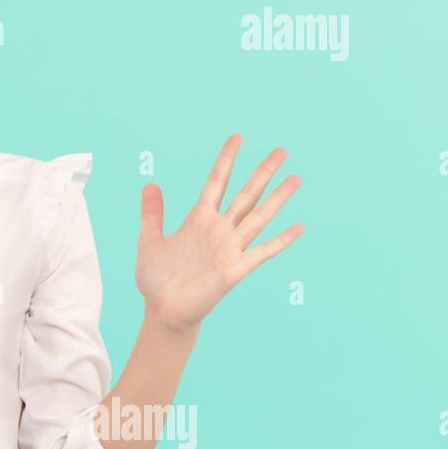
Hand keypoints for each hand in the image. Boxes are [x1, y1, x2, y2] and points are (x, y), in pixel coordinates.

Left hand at [135, 134, 302, 334]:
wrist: (163, 311)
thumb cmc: (157, 280)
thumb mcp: (149, 240)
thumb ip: (152, 214)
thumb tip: (149, 184)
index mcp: (198, 220)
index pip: (216, 183)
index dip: (226, 160)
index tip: (237, 137)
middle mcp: (218, 230)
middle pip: (246, 194)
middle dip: (263, 172)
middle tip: (282, 150)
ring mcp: (230, 248)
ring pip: (258, 217)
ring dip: (278, 198)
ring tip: (296, 179)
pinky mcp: (236, 269)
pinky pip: (263, 252)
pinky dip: (281, 240)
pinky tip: (298, 227)